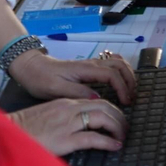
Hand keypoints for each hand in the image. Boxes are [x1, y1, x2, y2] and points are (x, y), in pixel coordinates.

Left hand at [9, 48, 137, 104]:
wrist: (32, 68)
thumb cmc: (42, 80)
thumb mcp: (57, 90)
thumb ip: (78, 93)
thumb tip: (98, 99)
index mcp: (85, 70)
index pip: (112, 75)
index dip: (122, 88)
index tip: (126, 102)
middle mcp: (91, 64)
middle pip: (120, 66)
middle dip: (130, 81)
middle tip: (132, 98)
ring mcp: (91, 64)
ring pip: (118, 63)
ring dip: (128, 75)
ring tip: (131, 91)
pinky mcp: (89, 67)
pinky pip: (111, 64)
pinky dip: (121, 70)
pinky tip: (122, 80)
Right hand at [10, 97, 127, 155]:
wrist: (5, 133)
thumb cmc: (24, 129)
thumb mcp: (47, 117)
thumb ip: (64, 118)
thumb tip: (81, 128)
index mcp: (65, 103)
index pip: (97, 101)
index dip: (112, 111)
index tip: (118, 121)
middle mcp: (69, 109)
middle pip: (105, 106)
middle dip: (120, 117)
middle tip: (126, 129)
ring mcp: (67, 123)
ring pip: (103, 118)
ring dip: (118, 128)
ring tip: (122, 137)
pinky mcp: (65, 139)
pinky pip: (94, 138)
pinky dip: (108, 142)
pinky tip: (114, 146)